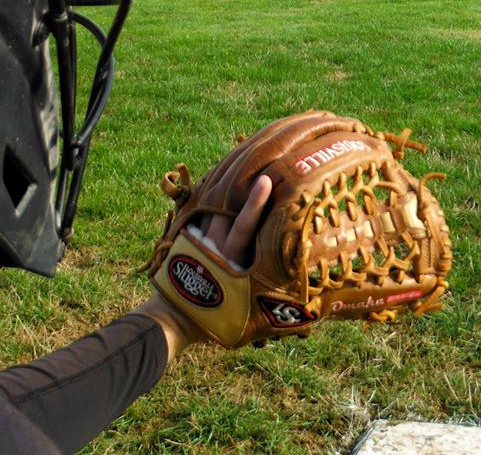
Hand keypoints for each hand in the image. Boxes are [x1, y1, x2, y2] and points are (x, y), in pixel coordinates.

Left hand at [135, 176, 271, 357]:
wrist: (174, 319)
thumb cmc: (219, 318)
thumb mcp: (247, 305)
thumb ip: (270, 289)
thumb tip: (306, 292)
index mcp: (231, 259)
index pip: (244, 224)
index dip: (256, 202)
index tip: (267, 180)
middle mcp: (215, 244)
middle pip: (227, 206)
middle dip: (240, 184)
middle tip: (258, 161)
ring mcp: (200, 239)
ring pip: (212, 206)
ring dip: (225, 187)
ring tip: (240, 163)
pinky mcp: (189, 239)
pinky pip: (202, 212)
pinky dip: (212, 198)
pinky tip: (221, 182)